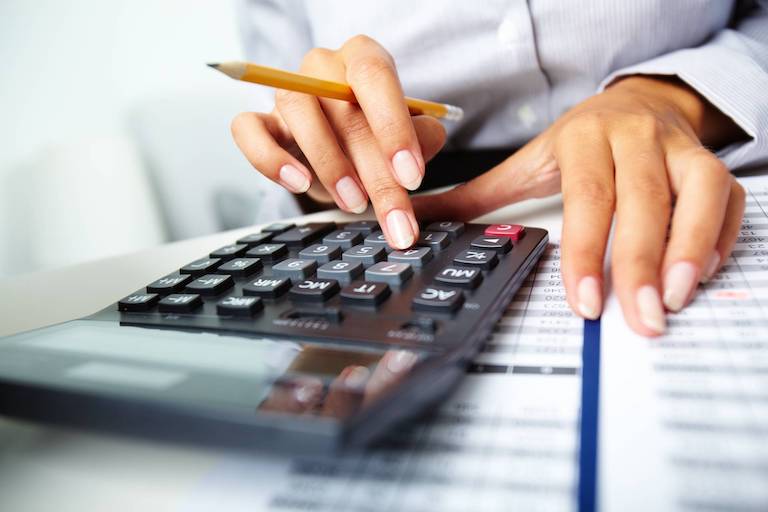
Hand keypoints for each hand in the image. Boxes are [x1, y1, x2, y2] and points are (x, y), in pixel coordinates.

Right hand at [231, 35, 445, 248]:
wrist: (344, 150)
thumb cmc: (378, 137)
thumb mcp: (410, 137)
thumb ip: (423, 138)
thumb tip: (416, 155)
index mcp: (364, 58)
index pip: (375, 77)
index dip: (394, 127)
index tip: (411, 177)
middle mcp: (323, 68)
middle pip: (343, 109)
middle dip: (374, 172)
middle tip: (394, 217)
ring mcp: (288, 92)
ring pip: (298, 112)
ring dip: (329, 165)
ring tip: (354, 203)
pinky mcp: (260, 121)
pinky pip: (248, 130)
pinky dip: (270, 158)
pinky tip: (298, 183)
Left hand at [414, 75, 745, 335]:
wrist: (637, 102)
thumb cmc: (579, 142)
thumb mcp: (524, 163)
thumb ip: (475, 198)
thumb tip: (413, 221)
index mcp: (585, 139)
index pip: (587, 198)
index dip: (586, 251)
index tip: (584, 302)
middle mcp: (637, 138)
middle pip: (643, 203)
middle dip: (639, 265)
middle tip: (637, 320)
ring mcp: (679, 150)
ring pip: (697, 196)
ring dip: (689, 251)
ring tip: (673, 302)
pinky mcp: (712, 165)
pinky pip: (728, 200)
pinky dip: (720, 239)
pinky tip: (699, 276)